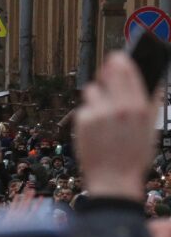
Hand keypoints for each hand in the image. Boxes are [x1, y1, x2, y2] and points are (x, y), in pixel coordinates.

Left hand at [75, 52, 159, 201]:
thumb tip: (154, 80)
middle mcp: (118, 107)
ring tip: (103, 109)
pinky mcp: (82, 121)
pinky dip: (89, 113)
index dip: (121, 61)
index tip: (118, 57)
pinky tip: (96, 127)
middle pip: (107, 72)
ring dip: (97, 95)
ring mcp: (98, 113)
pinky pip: (84, 108)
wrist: (113, 179)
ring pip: (92, 89)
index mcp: (138, 107)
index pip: (126, 70)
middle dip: (106, 71)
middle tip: (105, 72)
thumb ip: (151, 103)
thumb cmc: (134, 155)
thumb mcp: (150, 129)